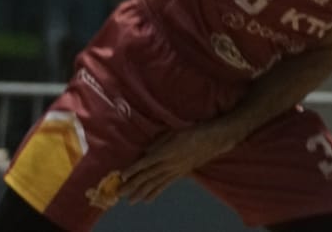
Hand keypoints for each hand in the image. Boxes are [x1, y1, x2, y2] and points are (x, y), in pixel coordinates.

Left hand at [120, 122, 240, 202]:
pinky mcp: (180, 174)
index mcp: (166, 152)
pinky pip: (165, 185)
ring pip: (155, 184)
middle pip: (147, 176)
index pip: (145, 163)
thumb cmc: (192, 131)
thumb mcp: (174, 131)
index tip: (122, 176)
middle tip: (119, 193)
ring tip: (130, 200)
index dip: (133, 170)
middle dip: (132, 185)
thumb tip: (145, 153)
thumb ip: (158, 142)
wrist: (212, 139)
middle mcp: (169, 164)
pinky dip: (155, 193)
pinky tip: (147, 199)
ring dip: (141, 193)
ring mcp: (174, 171)